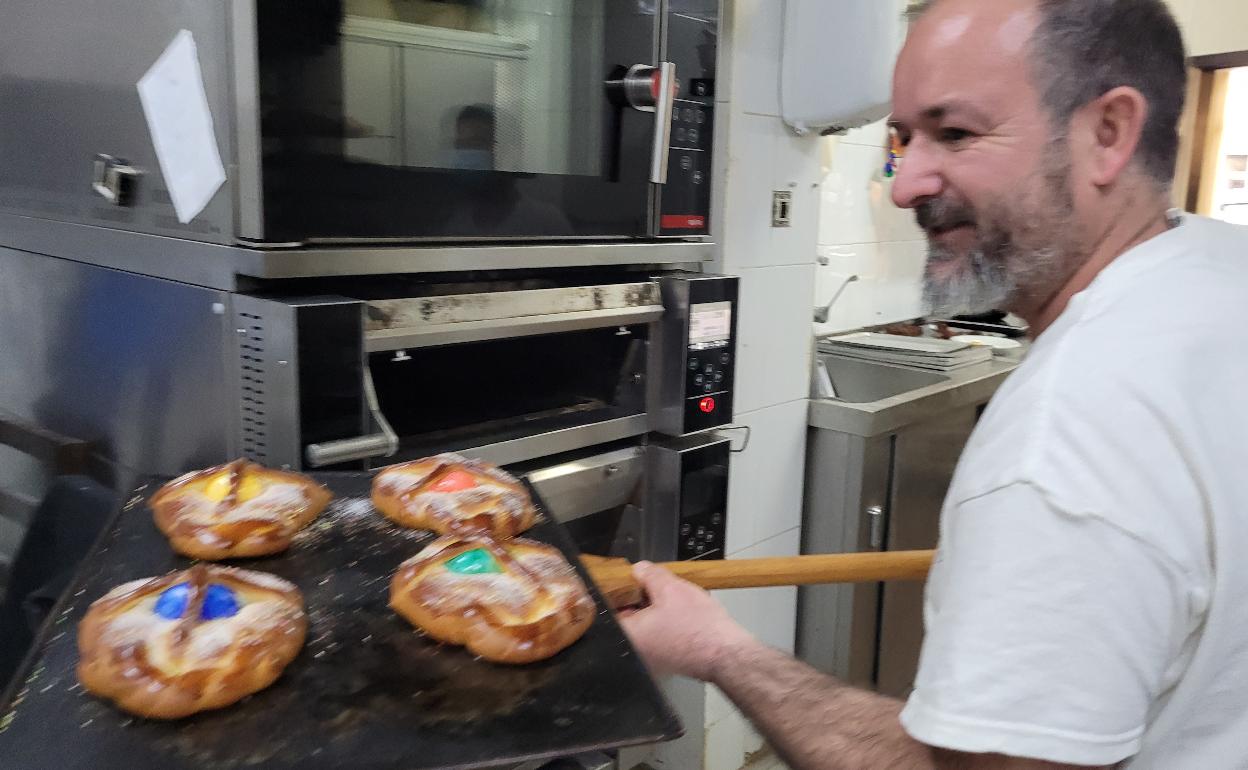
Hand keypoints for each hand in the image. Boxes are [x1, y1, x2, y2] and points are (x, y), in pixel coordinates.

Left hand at [617, 561, 757, 681]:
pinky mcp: (666, 660)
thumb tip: (639, 569)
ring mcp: (650, 659)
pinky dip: (664, 622)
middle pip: (626, 617)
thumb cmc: (698, 628)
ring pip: (644, 625)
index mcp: (628, 635)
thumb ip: (650, 575)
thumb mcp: (671, 589)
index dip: (618, 590)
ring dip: (653, 610)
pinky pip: (657, 635)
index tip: (627, 580)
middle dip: (637, 599)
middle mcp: (634, 651)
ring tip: (668, 598)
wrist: (727, 654)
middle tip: (650, 585)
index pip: (609, 609)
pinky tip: (679, 613)